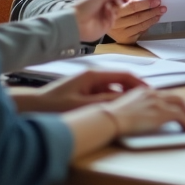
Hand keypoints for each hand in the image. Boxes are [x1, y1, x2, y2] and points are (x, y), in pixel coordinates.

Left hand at [24, 70, 145, 112]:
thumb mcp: (82, 104)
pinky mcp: (86, 90)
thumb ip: (105, 101)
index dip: (138, 82)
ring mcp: (89, 83)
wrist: (34, 106)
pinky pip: (105, 93)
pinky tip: (116, 110)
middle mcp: (93, 76)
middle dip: (134, 89)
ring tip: (134, 107)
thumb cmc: (54, 105)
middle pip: (121, 79)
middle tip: (146, 101)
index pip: (123, 74)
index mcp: (93, 75)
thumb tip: (126, 99)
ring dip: (123, 95)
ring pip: (114, 87)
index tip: (150, 91)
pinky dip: (113, 99)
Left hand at [72, 0, 141, 41]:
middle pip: (126, 2)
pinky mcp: (110, 26)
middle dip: (132, 0)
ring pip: (123, 11)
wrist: (74, 22)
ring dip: (122, 7)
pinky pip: (118, 20)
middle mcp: (110, 5)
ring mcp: (110, 16)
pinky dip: (114, 15)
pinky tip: (109, 12)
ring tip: (120, 4)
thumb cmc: (85, 6)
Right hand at [103, 87, 184, 134]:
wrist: (111, 119)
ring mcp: (158, 102)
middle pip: (176, 97)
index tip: (176, 109)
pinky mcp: (162, 112)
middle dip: (184, 107)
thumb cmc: (113, 117)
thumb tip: (141, 115)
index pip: (164, 94)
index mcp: (144, 91)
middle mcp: (153, 93)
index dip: (172, 103)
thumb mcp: (126, 107)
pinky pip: (181, 116)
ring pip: (181, 104)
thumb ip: (136, 107)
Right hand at [107, 0, 166, 43]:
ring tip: (159, 13)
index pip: (132, 6)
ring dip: (152, 18)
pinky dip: (147, 26)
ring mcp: (119, 32)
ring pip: (140, 25)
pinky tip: (152, 21)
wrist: (100, 22)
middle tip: (161, 7)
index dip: (146, 3)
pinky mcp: (124, 39)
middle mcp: (115, 23)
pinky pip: (139, 32)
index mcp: (112, 11)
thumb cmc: (111, 8)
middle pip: (138, 16)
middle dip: (152, 11)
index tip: (156, 1)